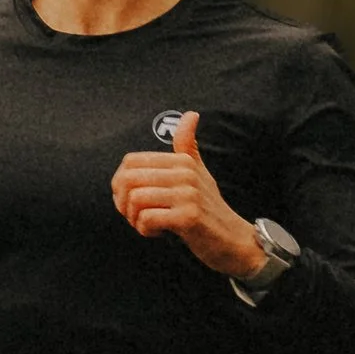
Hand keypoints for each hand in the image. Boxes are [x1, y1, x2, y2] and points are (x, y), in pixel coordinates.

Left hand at [110, 110, 261, 279]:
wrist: (234, 239)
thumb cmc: (210, 208)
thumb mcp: (199, 172)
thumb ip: (188, 145)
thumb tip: (192, 114)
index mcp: (183, 160)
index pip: (131, 161)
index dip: (121, 182)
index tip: (131, 199)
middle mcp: (185, 173)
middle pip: (128, 179)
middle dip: (123, 202)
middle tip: (136, 215)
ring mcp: (188, 194)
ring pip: (135, 199)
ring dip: (134, 218)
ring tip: (147, 224)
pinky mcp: (188, 217)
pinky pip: (147, 218)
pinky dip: (145, 229)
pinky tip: (158, 233)